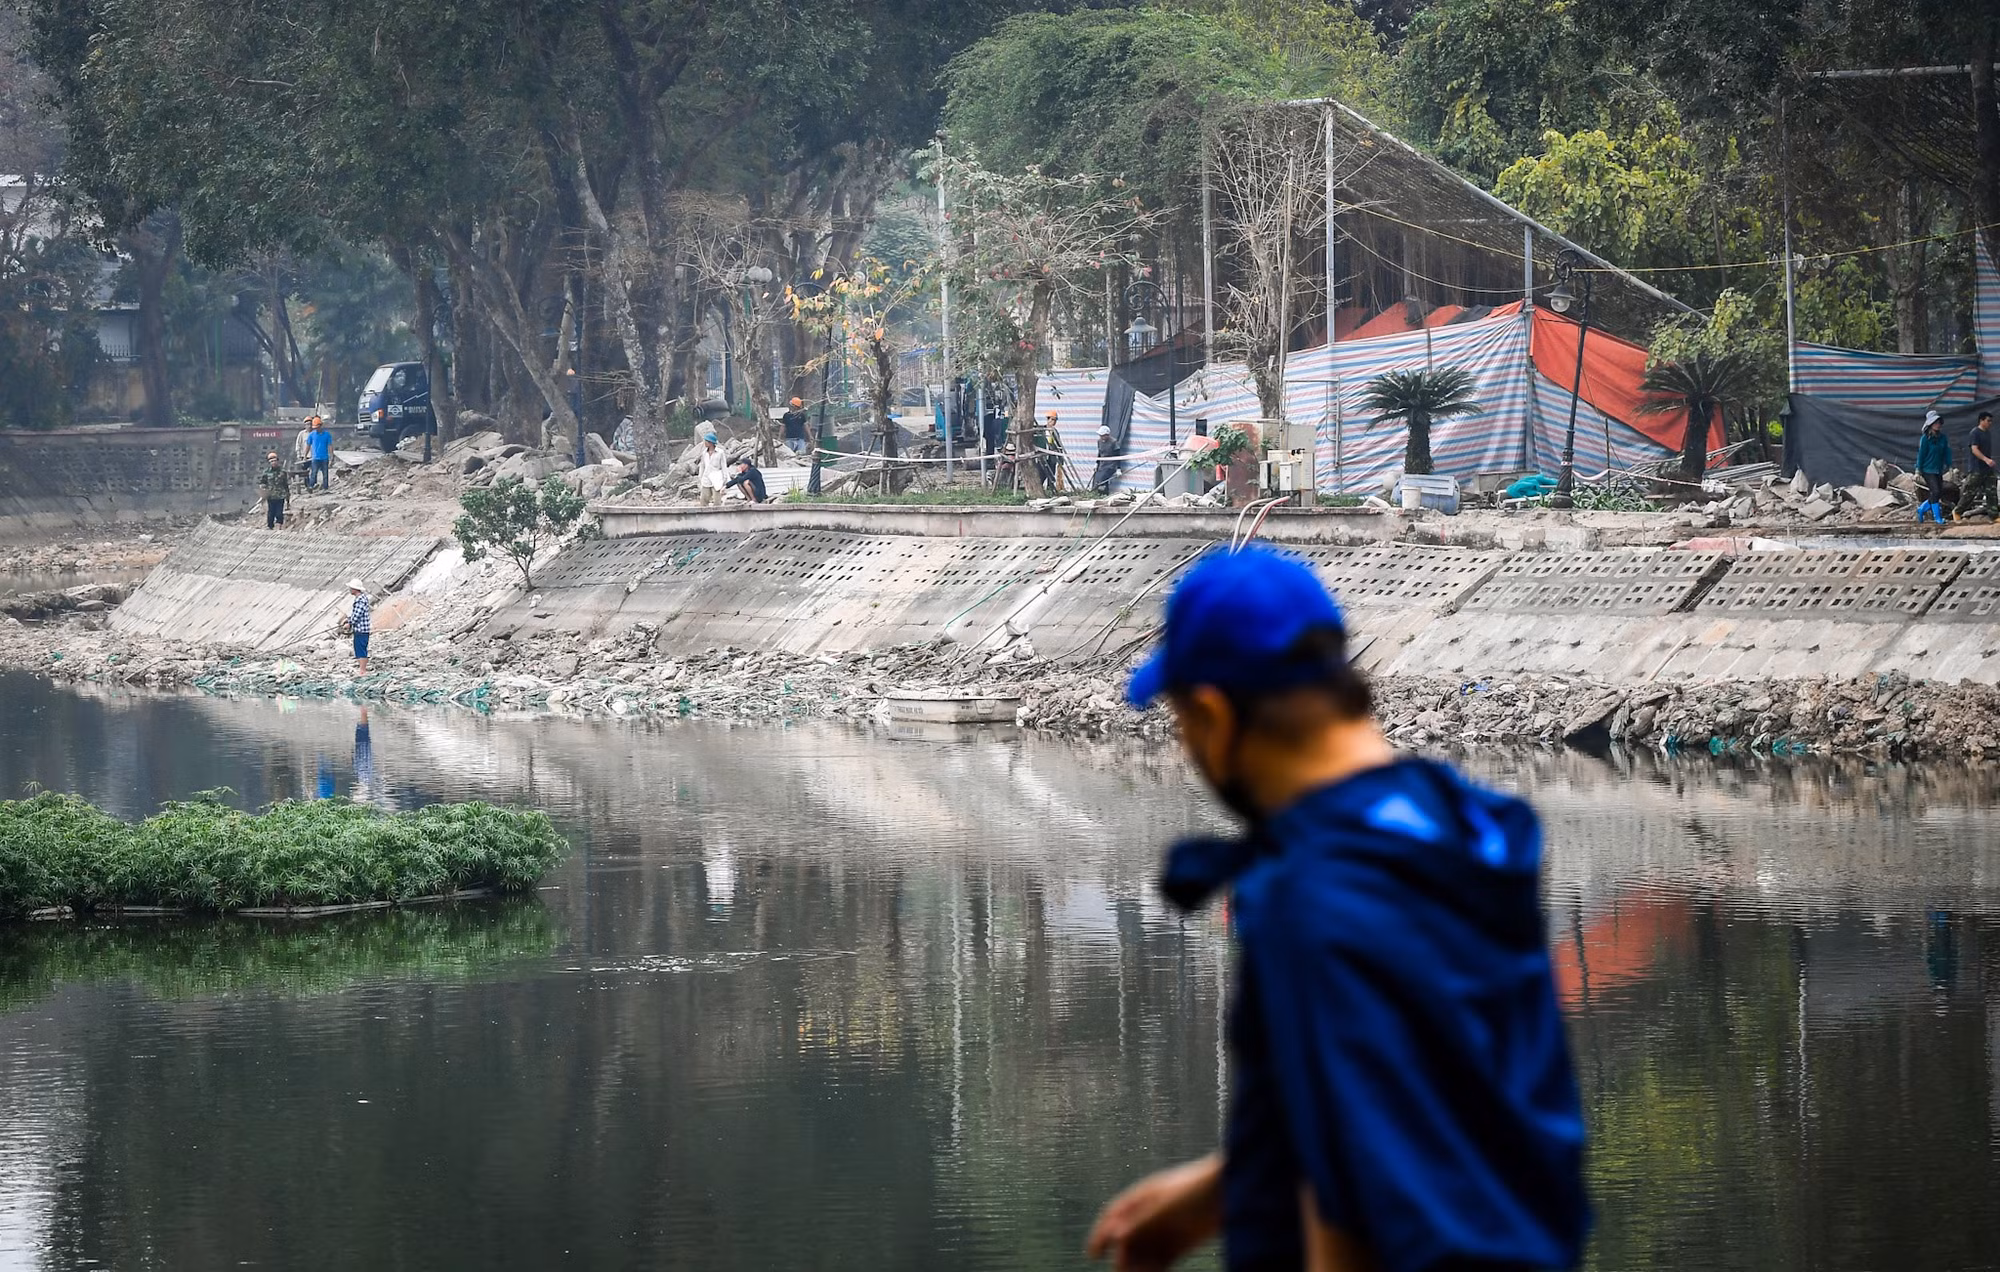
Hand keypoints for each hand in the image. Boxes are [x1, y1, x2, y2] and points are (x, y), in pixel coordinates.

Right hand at [1086, 1154, 1222, 1270]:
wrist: (1233, 1189)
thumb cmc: (1198, 1189)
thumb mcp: (1165, 1206)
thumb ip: (1140, 1222)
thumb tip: (1115, 1237)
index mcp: (1142, 1197)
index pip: (1113, 1216)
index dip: (1101, 1235)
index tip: (1094, 1254)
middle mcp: (1151, 1214)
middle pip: (1128, 1240)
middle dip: (1122, 1257)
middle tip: (1122, 1271)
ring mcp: (1166, 1229)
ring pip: (1144, 1253)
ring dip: (1138, 1267)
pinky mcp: (1182, 1244)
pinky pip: (1162, 1261)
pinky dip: (1155, 1271)